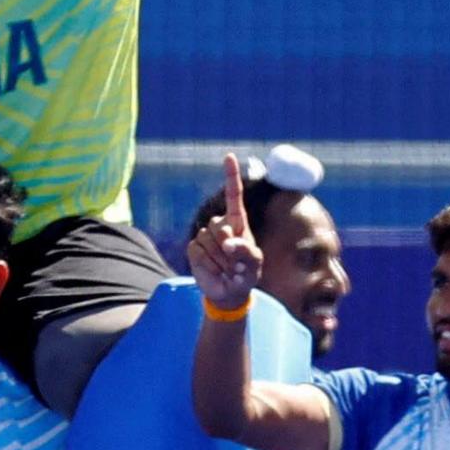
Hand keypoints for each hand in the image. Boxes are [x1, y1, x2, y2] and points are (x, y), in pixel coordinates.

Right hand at [188, 154, 264, 309]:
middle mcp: (221, 225)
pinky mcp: (194, 248)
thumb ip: (247, 252)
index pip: (234, 195)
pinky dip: (207, 264)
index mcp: (238, 222)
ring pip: (208, 239)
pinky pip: (197, 251)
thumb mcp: (255, 265)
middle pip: (219, 225)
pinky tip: (215, 270)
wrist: (229, 293)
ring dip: (220, 258)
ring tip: (226, 267)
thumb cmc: (246, 274)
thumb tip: (229, 243)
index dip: (231, 176)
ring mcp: (205, 236)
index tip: (229, 157)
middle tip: (235, 263)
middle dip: (229, 247)